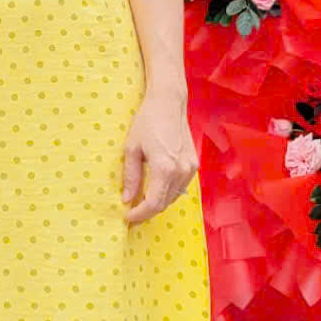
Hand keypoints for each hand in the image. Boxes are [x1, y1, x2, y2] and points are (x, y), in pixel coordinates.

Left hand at [123, 90, 196, 226]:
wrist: (169, 103)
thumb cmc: (147, 122)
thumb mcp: (132, 149)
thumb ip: (131, 177)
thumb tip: (126, 199)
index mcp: (164, 168)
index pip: (153, 203)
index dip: (139, 214)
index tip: (127, 216)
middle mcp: (181, 171)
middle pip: (164, 203)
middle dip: (147, 211)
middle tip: (132, 213)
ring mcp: (190, 168)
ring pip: (174, 197)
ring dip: (158, 203)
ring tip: (141, 202)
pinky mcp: (194, 164)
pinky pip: (181, 186)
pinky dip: (168, 192)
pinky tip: (156, 189)